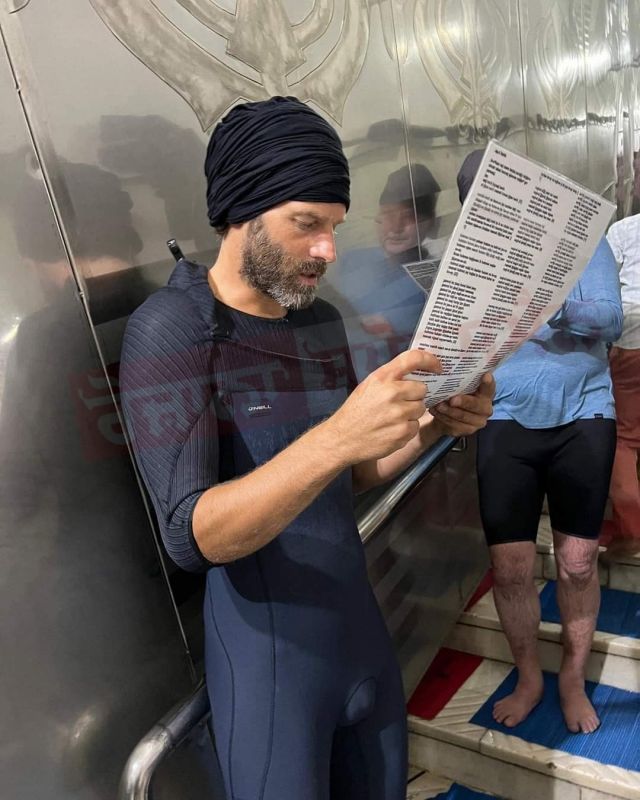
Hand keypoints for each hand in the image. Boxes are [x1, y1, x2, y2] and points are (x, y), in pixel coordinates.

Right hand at [325, 350, 441, 462]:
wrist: (343, 439)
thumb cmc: (356, 411)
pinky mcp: (403, 432)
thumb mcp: (368, 386)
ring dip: (412, 413)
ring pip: (420, 408)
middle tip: (399, 403)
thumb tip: (416, 372)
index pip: (413, 359)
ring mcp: (399, 414)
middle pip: (422, 389)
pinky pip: (416, 426)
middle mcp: (392, 393)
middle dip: (414, 395)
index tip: (437, 366)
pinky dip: (407, 428)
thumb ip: (391, 378)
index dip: (430, 360)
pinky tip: (392, 429)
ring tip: (393, 418)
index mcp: (382, 377)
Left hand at [429, 372, 494, 436]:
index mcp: (486, 393)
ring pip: (462, 416)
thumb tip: (447, 364)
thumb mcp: (458, 386)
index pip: (490, 387)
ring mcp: (478, 421)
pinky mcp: (468, 431)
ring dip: (449, 411)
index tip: (486, 375)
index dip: (488, 382)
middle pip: (476, 405)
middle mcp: (486, 408)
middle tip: (452, 399)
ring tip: (438, 404)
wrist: (447, 415)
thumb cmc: (455, 395)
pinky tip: (435, 411)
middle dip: (464, 402)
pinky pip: (454, 425)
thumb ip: (460, 379)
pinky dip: (443, 417)